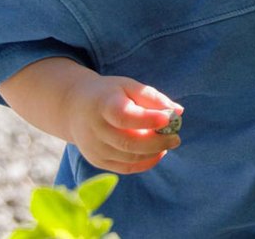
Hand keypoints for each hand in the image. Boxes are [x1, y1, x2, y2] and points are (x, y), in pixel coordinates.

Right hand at [63, 74, 183, 174]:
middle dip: (157, 142)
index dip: (148, 120)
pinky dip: (145, 163)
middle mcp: (95, 130)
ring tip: (169, 142)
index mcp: (103, 105)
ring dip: (154, 153)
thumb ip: (153, 97)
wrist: (75, 108)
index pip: (125, 117)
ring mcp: (95, 148)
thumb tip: (178, 111)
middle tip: (176, 138)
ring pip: (129, 158)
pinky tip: (158, 152)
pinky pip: (125, 168)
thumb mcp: (129, 86)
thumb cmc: (109, 94)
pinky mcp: (98, 161)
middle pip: (129, 142)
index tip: (169, 118)